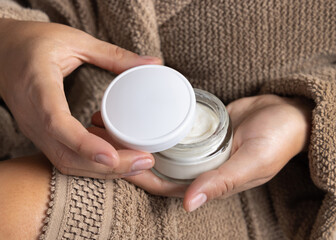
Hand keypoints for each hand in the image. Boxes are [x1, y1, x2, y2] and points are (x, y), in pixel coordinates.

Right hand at [0, 19, 160, 177]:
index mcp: (39, 86)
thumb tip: (153, 62)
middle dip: (108, 166)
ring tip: (138, 163)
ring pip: (68, 162)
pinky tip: (118, 155)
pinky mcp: (43, 135)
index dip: (84, 143)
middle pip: (68, 154)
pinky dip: (93, 162)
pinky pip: (67, 157)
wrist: (2, 52)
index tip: (112, 157)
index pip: (57, 123)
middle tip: (145, 161)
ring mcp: (36, 130)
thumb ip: (114, 54)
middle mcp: (34, 116)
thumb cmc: (34, 43)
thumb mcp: (74, 40)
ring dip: (104, 170)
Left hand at [91, 95, 311, 208]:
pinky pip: (170, 126)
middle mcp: (196, 165)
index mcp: (206, 180)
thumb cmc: (277, 140)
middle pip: (154, 163)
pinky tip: (137, 110)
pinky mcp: (197, 127)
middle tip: (101, 133)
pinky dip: (153, 121)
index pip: (162, 183)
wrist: (287, 113)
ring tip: (110, 118)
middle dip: (127, 151)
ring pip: (158, 143)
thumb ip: (223, 181)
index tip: (111, 161)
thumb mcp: (253, 161)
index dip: (135, 175)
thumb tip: (189, 204)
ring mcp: (195, 145)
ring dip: (135, 134)